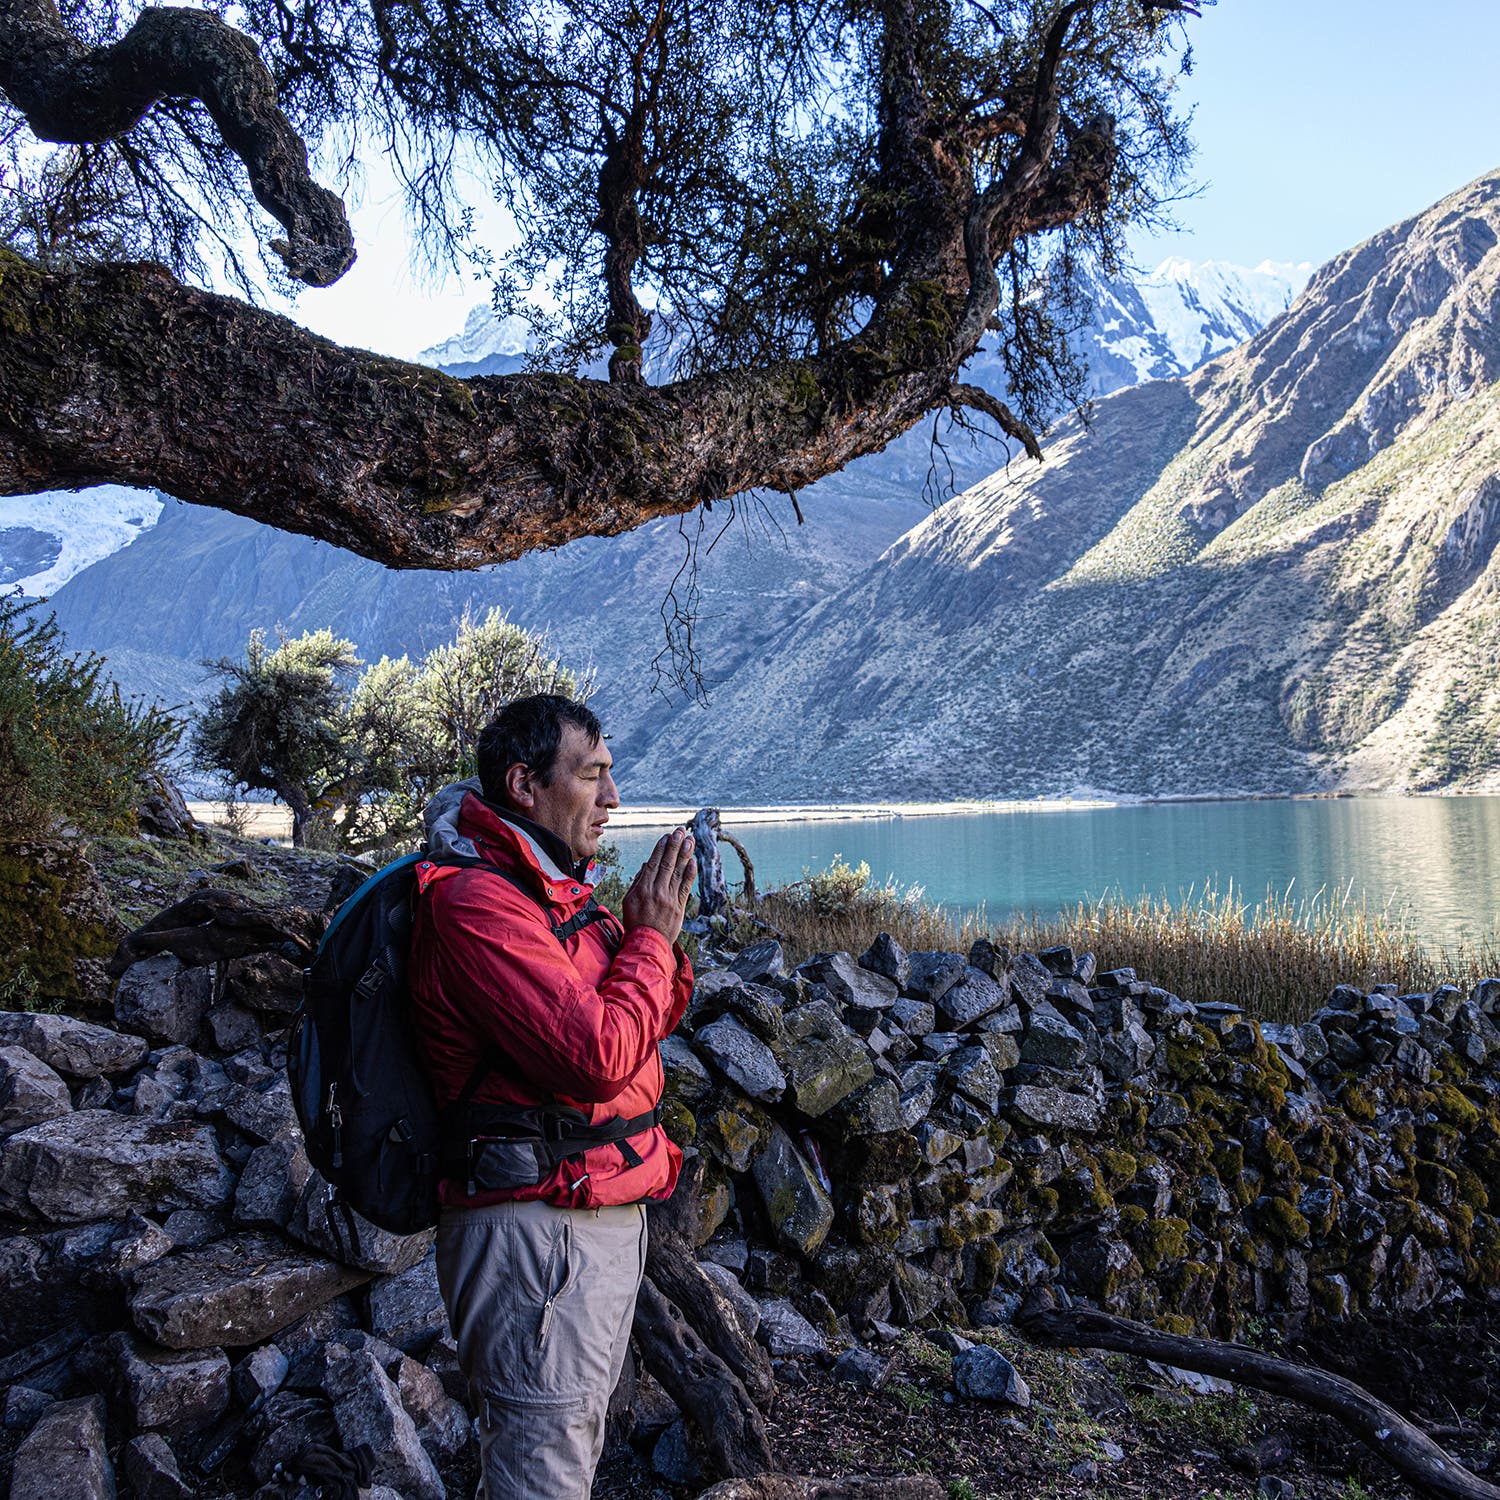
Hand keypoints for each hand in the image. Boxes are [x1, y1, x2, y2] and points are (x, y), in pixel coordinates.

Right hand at [622, 827, 695, 943]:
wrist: (646, 945)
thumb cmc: (635, 922)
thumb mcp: (629, 901)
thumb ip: (638, 881)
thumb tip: (648, 864)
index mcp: (642, 889)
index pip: (654, 863)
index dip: (662, 848)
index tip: (667, 836)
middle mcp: (657, 892)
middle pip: (668, 864)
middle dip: (675, 846)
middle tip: (681, 831)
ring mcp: (669, 900)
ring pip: (678, 873)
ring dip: (685, 855)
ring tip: (690, 840)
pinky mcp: (679, 908)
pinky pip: (686, 888)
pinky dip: (690, 874)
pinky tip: (693, 862)